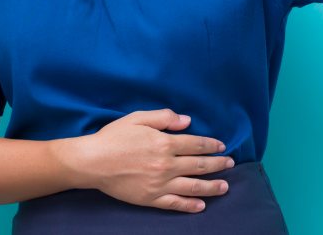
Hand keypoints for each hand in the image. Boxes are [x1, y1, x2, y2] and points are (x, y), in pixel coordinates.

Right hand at [66, 108, 234, 212]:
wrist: (92, 162)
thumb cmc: (114, 137)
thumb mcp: (139, 118)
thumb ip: (164, 117)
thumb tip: (188, 121)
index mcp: (165, 143)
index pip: (196, 144)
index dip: (212, 145)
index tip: (222, 146)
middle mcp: (166, 164)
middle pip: (199, 165)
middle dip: (218, 164)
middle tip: (230, 164)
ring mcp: (159, 184)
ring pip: (192, 186)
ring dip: (211, 186)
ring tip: (225, 187)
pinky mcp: (150, 198)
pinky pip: (174, 203)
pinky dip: (189, 205)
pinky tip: (201, 206)